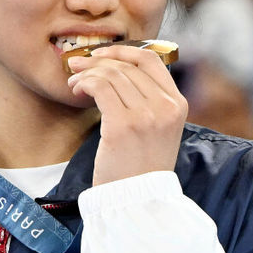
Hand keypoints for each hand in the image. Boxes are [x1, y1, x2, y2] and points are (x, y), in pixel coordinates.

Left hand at [67, 45, 187, 184]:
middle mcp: (165, 107)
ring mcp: (146, 116)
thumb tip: (115, 69)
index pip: (151, 60)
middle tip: (76, 64)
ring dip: (86, 73)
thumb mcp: (158, 130)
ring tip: (74, 83)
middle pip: (127, 66)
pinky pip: (99, 87)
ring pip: (111, 74)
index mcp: (177, 105)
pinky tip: (76, 90)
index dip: (123, 51)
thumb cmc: (140, 167)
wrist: (137, 202)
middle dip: (97, 61)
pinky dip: (84, 83)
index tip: (101, 54)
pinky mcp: (123, 126)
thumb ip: (148, 101)